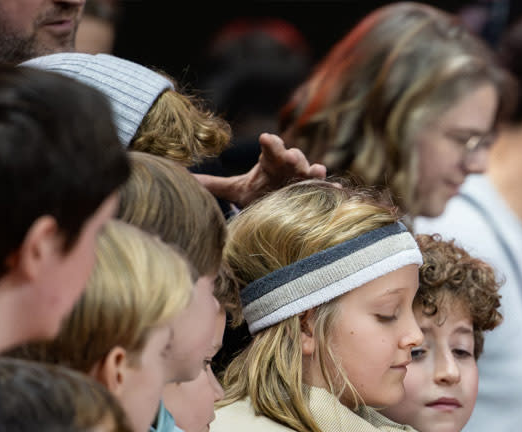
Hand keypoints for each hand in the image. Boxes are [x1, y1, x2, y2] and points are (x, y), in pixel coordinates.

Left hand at [194, 133, 325, 207]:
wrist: (277, 203)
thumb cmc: (258, 192)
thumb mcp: (236, 189)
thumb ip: (214, 184)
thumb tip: (186, 179)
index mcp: (270, 160)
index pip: (270, 147)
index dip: (270, 143)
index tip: (266, 139)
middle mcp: (288, 165)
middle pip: (292, 155)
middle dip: (293, 155)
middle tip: (292, 158)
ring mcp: (303, 177)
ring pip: (310, 169)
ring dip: (313, 169)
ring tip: (317, 171)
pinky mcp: (314, 189)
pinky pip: (324, 187)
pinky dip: (330, 188)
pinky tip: (335, 190)